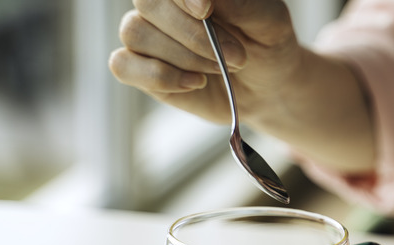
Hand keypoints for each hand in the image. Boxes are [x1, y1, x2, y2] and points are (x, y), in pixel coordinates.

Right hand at [109, 0, 301, 123]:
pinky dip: (161, 76)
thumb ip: (242, 5)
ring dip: (183, 57)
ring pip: (135, 33)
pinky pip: (122, 65)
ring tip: (220, 69)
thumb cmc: (267, 45)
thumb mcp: (270, 23)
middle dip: (192, 34)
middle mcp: (163, 4)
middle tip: (236, 56)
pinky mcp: (140, 68)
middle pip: (147, 3)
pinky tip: (195, 83)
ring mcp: (147, 35)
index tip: (205, 9)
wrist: (267, 87)